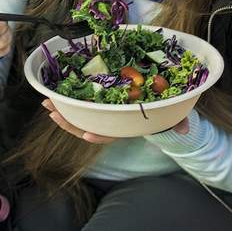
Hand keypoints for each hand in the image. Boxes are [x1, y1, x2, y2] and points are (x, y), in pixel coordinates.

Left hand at [42, 99, 189, 142]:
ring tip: (47, 103)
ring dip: (62, 111)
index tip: (86, 135)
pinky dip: (68, 100)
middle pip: (88, 126)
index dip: (99, 136)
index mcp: (126, 126)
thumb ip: (177, 121)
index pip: (112, 134)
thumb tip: (184, 128)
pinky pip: (80, 104)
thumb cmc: (161, 111)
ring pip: (80, 117)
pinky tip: (55, 94)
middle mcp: (111, 122)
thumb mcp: (171, 115)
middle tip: (53, 112)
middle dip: (69, 122)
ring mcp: (103, 113)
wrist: (157, 105)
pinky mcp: (98, 101)